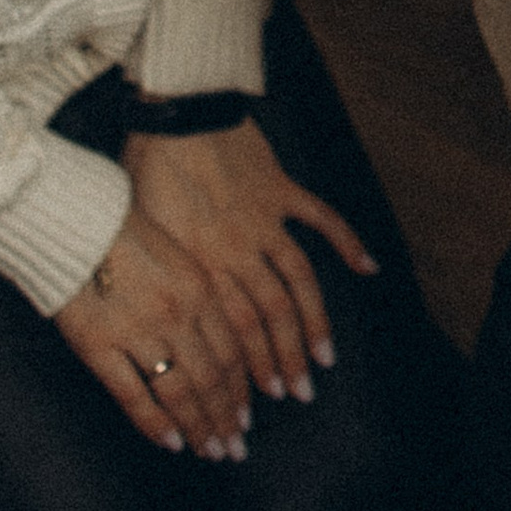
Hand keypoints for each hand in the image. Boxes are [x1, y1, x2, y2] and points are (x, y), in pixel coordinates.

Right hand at [56, 207, 259, 458]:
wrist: (72, 220)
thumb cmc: (124, 232)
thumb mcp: (177, 255)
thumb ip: (199, 296)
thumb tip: (217, 342)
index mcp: (199, 288)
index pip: (231, 350)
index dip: (240, 389)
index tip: (247, 416)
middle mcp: (176, 313)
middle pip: (212, 376)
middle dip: (226, 417)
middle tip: (235, 447)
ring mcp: (138, 331)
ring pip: (180, 390)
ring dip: (199, 426)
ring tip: (211, 450)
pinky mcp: (99, 345)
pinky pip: (134, 394)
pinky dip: (155, 423)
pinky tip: (171, 442)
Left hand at [123, 117, 379, 402]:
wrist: (175, 111)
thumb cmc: (146, 168)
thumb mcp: (142, 230)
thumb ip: (164, 272)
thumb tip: (168, 316)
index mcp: (201, 262)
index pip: (233, 329)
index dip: (250, 367)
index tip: (263, 399)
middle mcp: (237, 248)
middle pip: (269, 316)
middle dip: (286, 359)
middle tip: (301, 394)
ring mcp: (265, 218)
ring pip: (298, 281)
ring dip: (314, 322)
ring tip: (326, 358)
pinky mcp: (282, 188)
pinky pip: (322, 220)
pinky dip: (347, 242)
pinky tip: (367, 268)